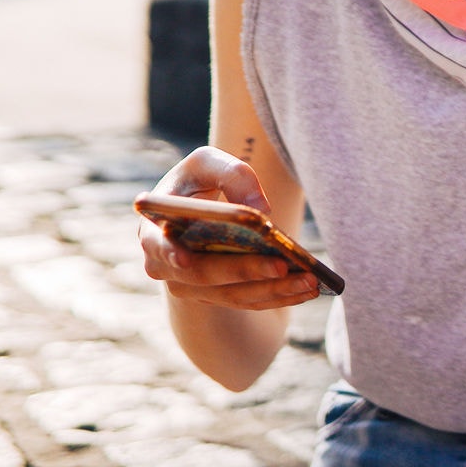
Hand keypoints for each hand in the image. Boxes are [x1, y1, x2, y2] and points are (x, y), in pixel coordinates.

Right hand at [138, 146, 319, 310]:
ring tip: (310, 281)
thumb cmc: (199, 182)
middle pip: (204, 274)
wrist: (197, 210)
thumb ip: (231, 175)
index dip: (168, 252)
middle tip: (283, 265)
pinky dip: (279, 297)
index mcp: (155, 230)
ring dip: (273, 290)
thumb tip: (261, 211)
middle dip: (245, 271)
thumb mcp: (208, 164)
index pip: (157, 246)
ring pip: (232, 295)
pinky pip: (249, 301)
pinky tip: (308, 289)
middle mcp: (168, 266)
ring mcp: (192, 287)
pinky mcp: (217, 296)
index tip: (183, 257)